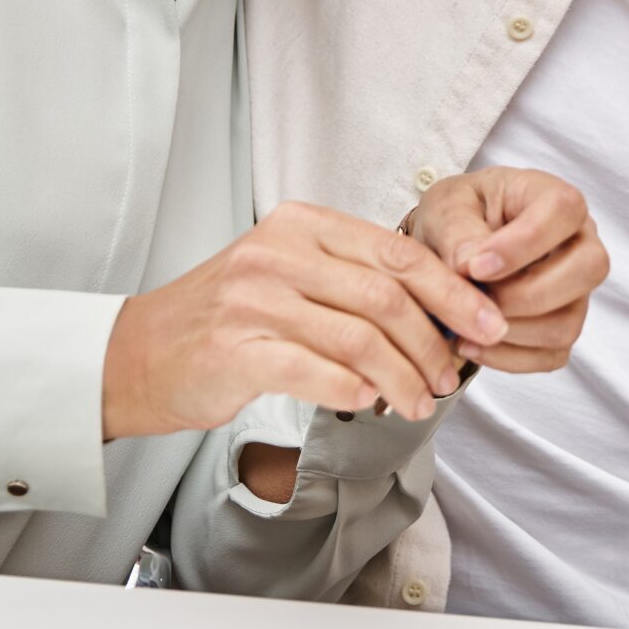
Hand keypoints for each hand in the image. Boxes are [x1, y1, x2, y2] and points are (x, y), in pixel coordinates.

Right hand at [100, 202, 509, 439]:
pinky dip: (353, 391)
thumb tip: (443, 312)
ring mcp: (254, 300)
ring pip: (359, 338)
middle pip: (387, 295)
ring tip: (420, 402)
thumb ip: (354, 279)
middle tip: (455, 375)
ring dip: (402, 377)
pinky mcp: (236, 350)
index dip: (453, 292)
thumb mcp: (292, 273)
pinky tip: (370, 404)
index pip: (398, 252)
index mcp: (302, 224)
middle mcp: (277, 253)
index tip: (488, 323)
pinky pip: (314, 372)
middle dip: (435, 341)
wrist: (140, 354)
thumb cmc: (228, 318)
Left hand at [407, 168, 608, 371]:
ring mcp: (575, 289)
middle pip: (590, 268)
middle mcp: (577, 242)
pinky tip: (472, 345)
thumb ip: (458, 232)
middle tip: (479, 297)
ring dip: (514, 331)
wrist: (449, 248)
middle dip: (529, 294)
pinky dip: (508, 357)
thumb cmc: (456, 218)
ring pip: (569, 322)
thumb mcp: (445, 209)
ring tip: (465, 325)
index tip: (477, 267)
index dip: (525, 243)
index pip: (564, 211)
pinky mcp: (562, 325)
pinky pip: (551, 354)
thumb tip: (471, 267)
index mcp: (551, 198)